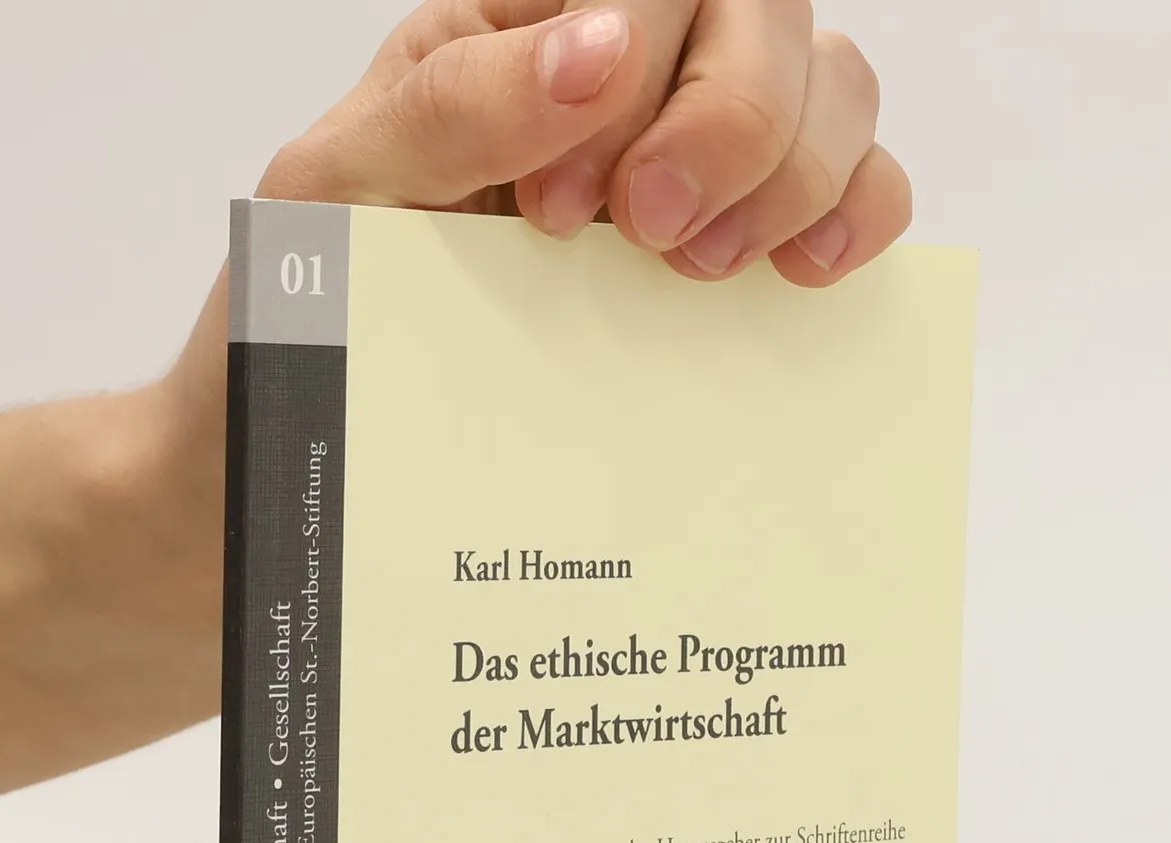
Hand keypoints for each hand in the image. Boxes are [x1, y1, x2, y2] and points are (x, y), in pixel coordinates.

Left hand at [145, 2, 910, 642]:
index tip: (570, 210)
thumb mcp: (334, 203)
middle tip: (652, 242)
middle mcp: (617, 78)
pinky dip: (859, 211)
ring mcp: (690, 162)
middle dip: (731, 123)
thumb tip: (599, 54)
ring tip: (707, 276)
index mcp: (512, 35)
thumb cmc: (311, 329)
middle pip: (762, 10)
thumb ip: (451, 108)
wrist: (319, 469)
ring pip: (830, 84)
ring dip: (797, 170)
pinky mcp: (739, 250)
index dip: (647, 66)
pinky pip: (858, 187)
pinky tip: (799, 276)